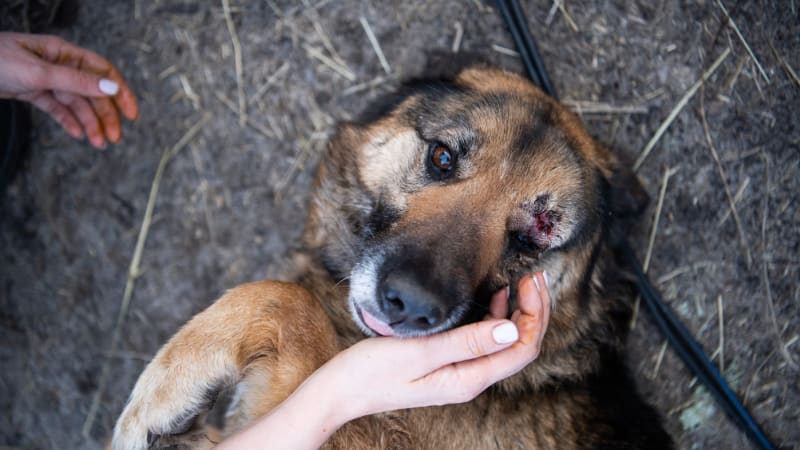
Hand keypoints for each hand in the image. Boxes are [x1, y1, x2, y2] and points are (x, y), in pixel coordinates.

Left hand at [0, 32, 138, 148]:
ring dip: (89, 123)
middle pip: (91, 92)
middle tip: (114, 138)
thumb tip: (111, 89)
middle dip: (105, 115)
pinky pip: (56, 108)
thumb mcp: (39, 73)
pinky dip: (67, 121)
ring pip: (75, 103)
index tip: (132, 114)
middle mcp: (58, 65)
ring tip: (98, 143)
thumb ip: (76, 82)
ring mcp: (45, 79)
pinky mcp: (32, 92)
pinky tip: (77, 135)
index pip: (102, 72)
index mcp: (63, 52)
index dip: (120, 92)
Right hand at [217, 273, 550, 449]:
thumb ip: (466, 341)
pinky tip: (493, 297)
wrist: (340, 390)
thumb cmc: (371, 371)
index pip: (521, 349)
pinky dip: (496, 317)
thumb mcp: (419, 352)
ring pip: (505, 343)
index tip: (531, 281)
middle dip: (534, 311)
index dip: (534, 315)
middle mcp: (469, 378)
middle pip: (519, 346)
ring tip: (523, 281)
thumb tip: (512, 329)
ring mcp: (460, 371)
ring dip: (519, 312)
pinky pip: (484, 340)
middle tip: (535, 276)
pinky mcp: (448, 362)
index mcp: (467, 379)